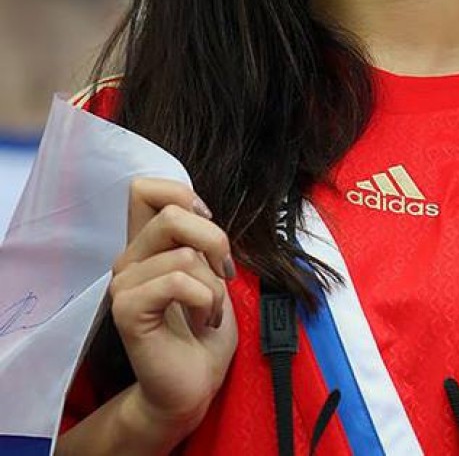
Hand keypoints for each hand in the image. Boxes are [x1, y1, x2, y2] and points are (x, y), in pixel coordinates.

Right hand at [109, 179, 238, 436]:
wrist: (196, 382)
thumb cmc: (205, 325)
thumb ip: (196, 235)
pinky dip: (206, 300)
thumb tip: (199, 210)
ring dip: (215, 284)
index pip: (144, 188)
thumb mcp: (209, 268)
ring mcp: (124, 284)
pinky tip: (203, 320)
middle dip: (215, 240)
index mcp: (147, 243)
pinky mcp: (127, 310)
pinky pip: (179, 282)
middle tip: (223, 273)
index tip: (206, 223)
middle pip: (172, 212)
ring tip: (210, 309)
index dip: (181, 194)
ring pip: (185, 253)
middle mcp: (129, 258)